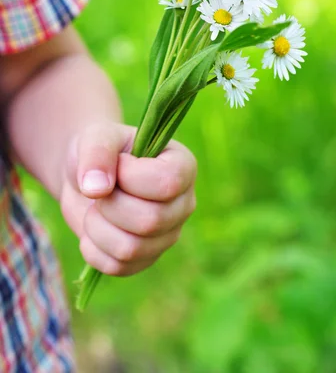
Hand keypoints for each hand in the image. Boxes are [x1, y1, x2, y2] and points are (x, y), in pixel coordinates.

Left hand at [60, 122, 196, 275]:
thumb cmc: (100, 151)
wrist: (86, 178)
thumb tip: (97, 189)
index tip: (116, 164)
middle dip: (110, 205)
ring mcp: (167, 235)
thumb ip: (97, 153)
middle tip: (101, 190)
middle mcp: (183, 203)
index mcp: (182, 167)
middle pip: (150, 221)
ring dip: (97, 227)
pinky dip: (93, 248)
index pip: (167, 183)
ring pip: (131, 249)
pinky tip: (93, 228)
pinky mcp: (146, 259)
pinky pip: (118, 267)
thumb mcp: (96, 136)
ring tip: (95, 208)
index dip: (131, 177)